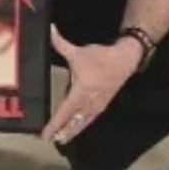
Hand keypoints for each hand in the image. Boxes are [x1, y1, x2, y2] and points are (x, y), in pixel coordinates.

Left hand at [41, 27, 139, 145]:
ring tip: (58, 139)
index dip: (54, 125)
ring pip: (81, 124)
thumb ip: (59, 43)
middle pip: (72, 123)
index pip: (64, 113)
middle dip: (60, 132)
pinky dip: (79, 126)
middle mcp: (89, 104)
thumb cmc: (100, 57)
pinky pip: (88, 120)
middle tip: (46, 140)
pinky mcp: (101, 106)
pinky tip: (73, 129)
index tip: (44, 135)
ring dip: (70, 132)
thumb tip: (48, 29)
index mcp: (81, 93)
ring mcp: (96, 107)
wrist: (125, 61)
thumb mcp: (77, 52)